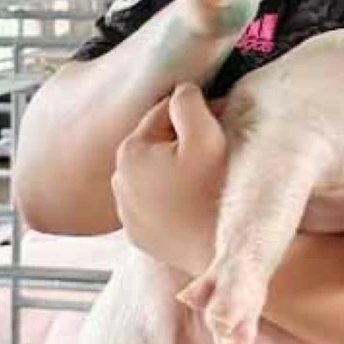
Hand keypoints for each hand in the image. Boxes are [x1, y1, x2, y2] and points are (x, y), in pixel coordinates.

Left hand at [111, 84, 226, 275]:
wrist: (225, 253)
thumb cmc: (217, 191)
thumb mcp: (206, 134)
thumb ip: (188, 101)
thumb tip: (182, 90)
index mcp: (129, 152)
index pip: (165, 114)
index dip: (196, 116)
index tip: (221, 126)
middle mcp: (117, 182)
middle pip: (158, 145)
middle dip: (183, 143)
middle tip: (217, 155)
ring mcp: (126, 214)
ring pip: (156, 175)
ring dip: (177, 171)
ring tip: (207, 182)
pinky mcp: (140, 237)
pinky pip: (156, 206)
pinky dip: (172, 201)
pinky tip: (195, 206)